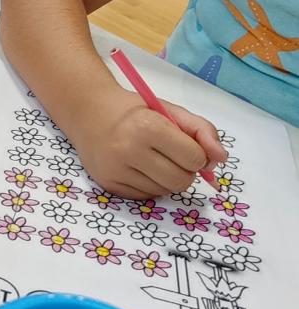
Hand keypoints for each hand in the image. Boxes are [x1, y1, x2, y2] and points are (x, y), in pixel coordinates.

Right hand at [73, 88, 226, 198]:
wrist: (88, 113)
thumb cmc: (134, 111)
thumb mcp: (169, 111)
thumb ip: (202, 131)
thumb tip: (220, 160)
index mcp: (148, 126)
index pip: (194, 158)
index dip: (198, 153)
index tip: (186, 144)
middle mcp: (129, 150)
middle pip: (182, 181)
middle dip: (186, 170)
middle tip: (173, 156)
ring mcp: (116, 170)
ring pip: (165, 191)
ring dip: (168, 179)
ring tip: (155, 160)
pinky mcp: (109, 185)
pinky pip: (147, 197)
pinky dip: (151, 185)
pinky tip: (140, 168)